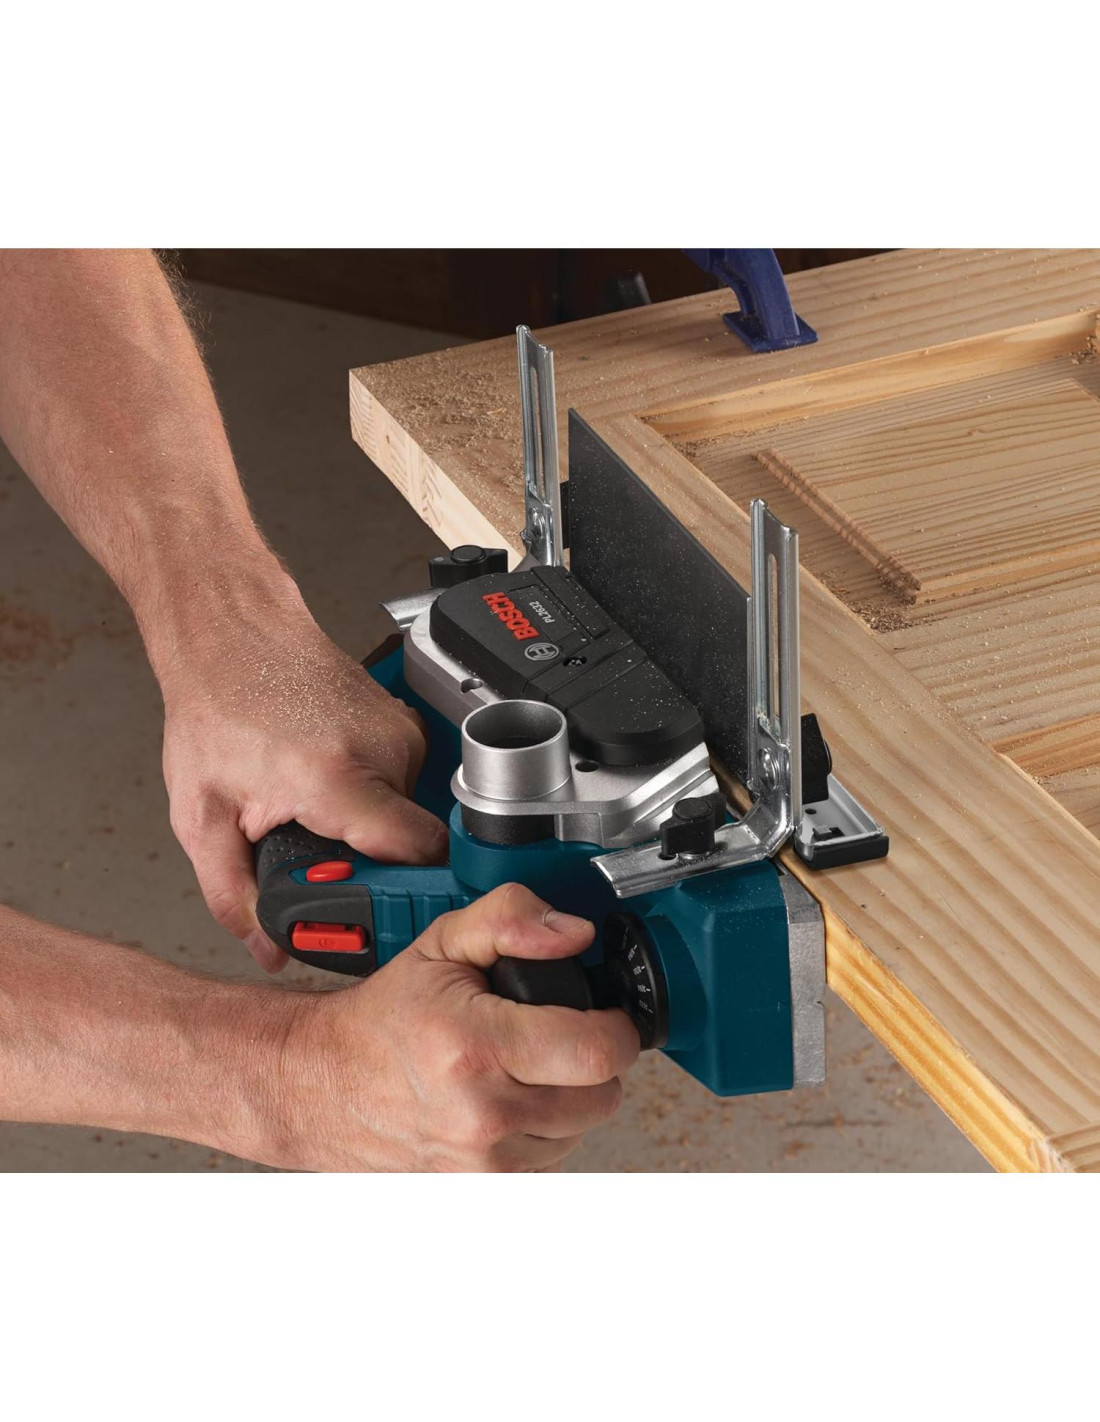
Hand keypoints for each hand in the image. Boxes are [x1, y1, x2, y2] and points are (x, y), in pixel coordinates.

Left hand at [159, 599, 447, 970]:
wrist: (231, 632)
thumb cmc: (216, 704)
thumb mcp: (201, 813)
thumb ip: (231, 893)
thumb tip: (266, 945)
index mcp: (335, 776)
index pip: (419, 855)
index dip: (403, 895)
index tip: (370, 912)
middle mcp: (382, 750)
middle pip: (409, 844)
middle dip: (367, 864)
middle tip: (315, 857)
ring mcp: (400, 732)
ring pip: (408, 814)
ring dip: (365, 827)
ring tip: (312, 807)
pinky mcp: (406, 722)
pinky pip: (404, 783)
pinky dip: (370, 795)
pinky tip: (326, 780)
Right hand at [276, 884, 639, 1170]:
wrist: (326, 1084)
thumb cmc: (386, 1018)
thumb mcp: (443, 941)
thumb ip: (511, 918)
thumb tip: (574, 933)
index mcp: (475, 1048)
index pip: (599, 1051)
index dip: (614, 1026)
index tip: (600, 1013)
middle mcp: (482, 1115)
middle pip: (603, 1096)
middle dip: (595, 1059)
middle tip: (559, 1032)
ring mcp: (482, 1162)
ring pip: (583, 1130)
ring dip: (571, 1096)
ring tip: (527, 1065)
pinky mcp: (481, 1188)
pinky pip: (552, 1159)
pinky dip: (545, 1129)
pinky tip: (512, 1098)